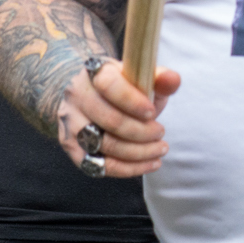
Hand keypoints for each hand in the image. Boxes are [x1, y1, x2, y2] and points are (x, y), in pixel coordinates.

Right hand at [56, 60, 180, 177]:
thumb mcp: (140, 78)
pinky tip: (148, 163)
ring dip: (139, 152)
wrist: (87, 98)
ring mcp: (71, 122)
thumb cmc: (121, 89)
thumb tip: (172, 80)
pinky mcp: (71, 146)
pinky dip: (128, 168)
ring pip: (105, 145)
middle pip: (110, 120)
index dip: (133, 101)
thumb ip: (159, 78)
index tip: (152, 112)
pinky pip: (99, 165)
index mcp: (95, 73)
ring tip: (159, 149)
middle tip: (161, 132)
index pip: (109, 85)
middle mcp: (77, 96)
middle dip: (142, 131)